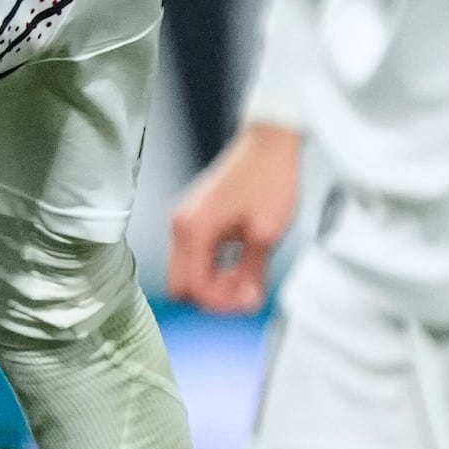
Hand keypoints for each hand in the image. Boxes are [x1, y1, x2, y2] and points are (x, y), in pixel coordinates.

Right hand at [164, 120, 299, 312]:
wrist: (268, 144)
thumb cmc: (267, 178)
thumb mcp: (266, 233)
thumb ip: (252, 273)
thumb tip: (246, 300)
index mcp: (194, 231)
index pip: (193, 287)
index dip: (220, 303)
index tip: (245, 304)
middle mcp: (181, 227)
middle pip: (180, 284)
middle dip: (212, 296)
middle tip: (243, 294)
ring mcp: (184, 221)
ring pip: (185, 270)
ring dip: (212, 281)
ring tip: (245, 278)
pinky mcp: (193, 217)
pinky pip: (193, 254)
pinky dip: (211, 265)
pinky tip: (237, 262)